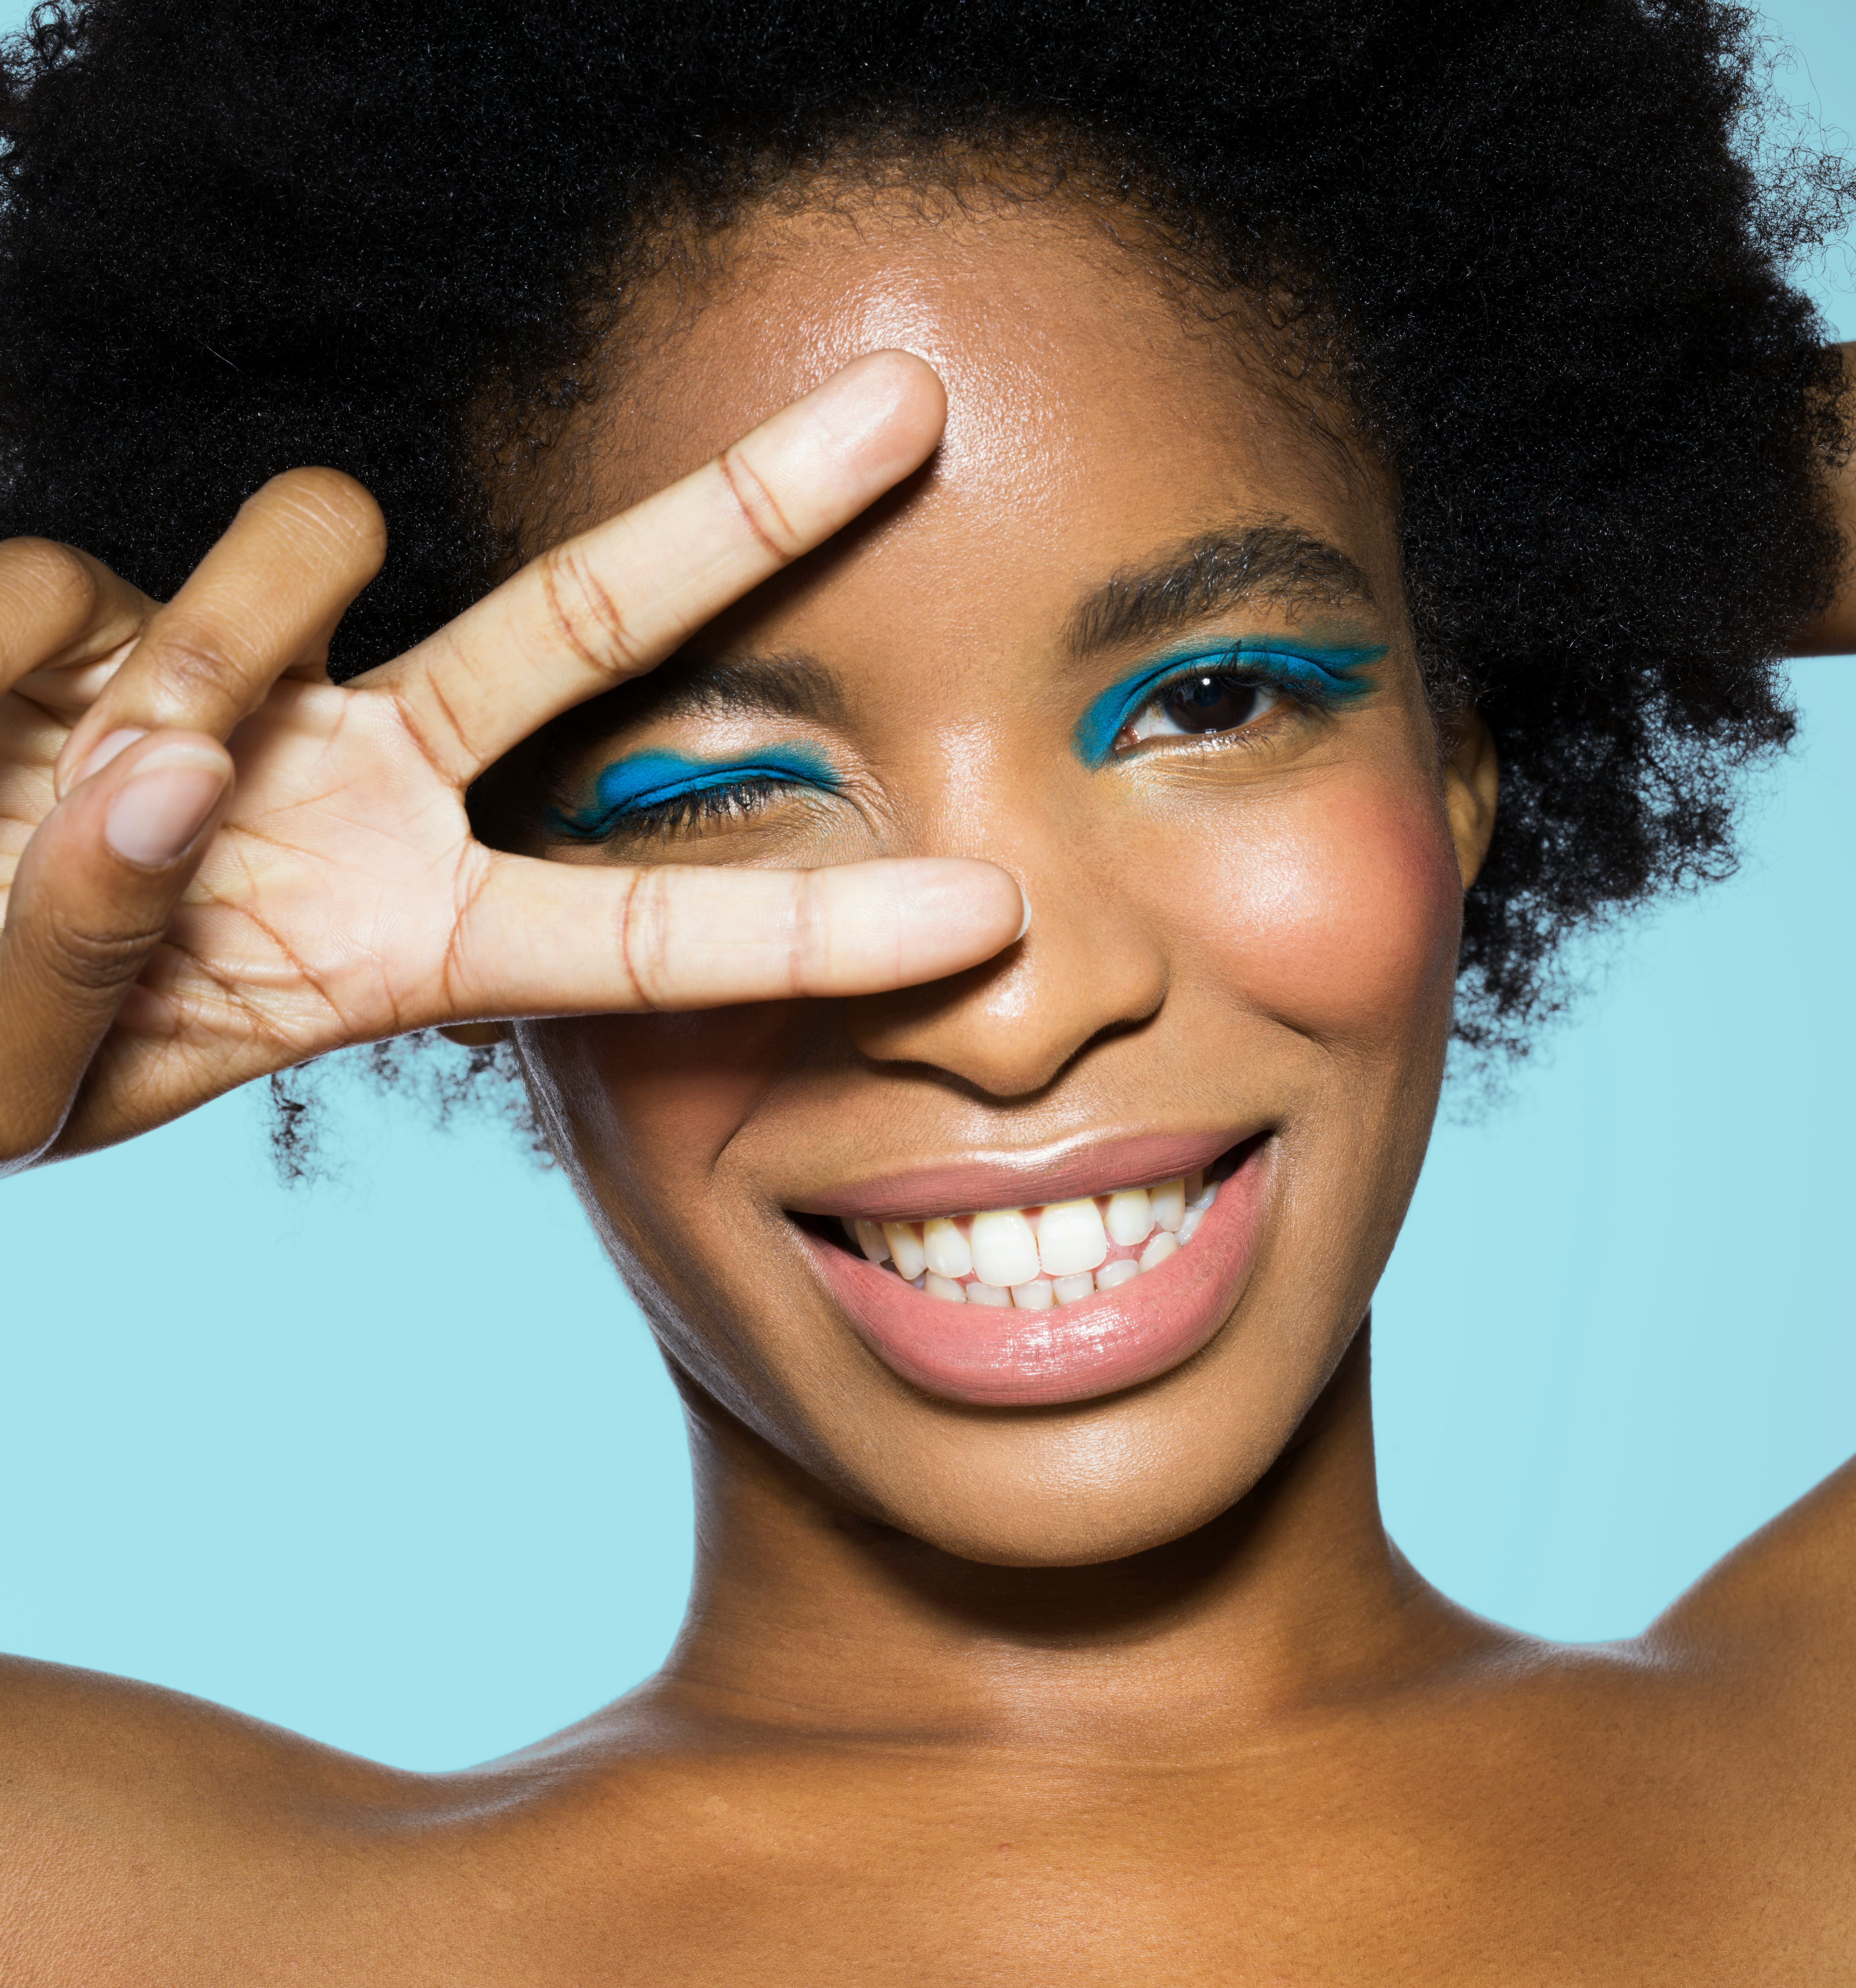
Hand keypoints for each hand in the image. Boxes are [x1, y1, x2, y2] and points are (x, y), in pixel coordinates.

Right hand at [0, 352, 1023, 1172]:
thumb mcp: (45, 1062)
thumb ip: (89, 957)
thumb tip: (148, 759)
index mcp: (395, 936)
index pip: (638, 933)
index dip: (811, 929)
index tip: (990, 913)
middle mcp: (358, 785)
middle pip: (586, 627)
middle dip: (745, 515)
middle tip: (915, 403)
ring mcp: (244, 682)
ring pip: (298, 553)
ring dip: (195, 651)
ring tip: (45, 776)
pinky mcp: (97, 608)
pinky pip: (67, 588)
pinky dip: (7, 660)